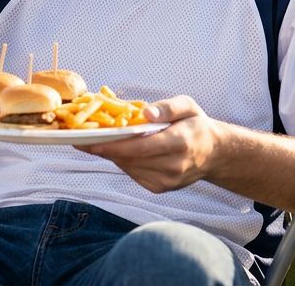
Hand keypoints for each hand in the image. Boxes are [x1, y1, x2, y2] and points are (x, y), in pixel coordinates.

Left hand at [78, 96, 225, 193]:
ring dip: (112, 155)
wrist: (213, 153)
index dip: (114, 145)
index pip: (141, 147)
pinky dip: (124, 161)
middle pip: (130, 159)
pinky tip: (120, 150)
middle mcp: (174, 166)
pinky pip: (133, 173)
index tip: (90, 141)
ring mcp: (167, 181)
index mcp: (181, 143)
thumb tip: (146, 113)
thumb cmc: (196, 125)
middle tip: (80, 138)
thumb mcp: (188, 106)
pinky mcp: (160, 188)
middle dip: (105, 148)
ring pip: (129, 167)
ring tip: (95, 141)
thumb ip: (168, 107)